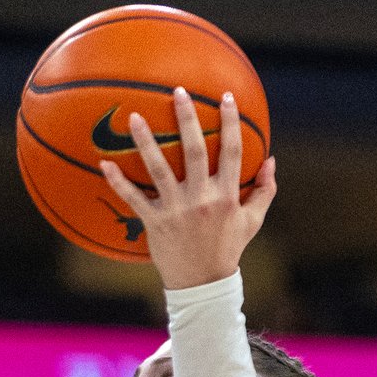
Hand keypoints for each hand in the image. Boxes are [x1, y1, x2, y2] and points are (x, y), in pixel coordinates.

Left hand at [99, 88, 276, 289]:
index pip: (232, 151)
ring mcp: (177, 210)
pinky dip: (118, 182)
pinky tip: (104, 163)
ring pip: (159, 169)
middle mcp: (202, 199)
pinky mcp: (155, 222)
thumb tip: (273, 160)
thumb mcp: (252, 221)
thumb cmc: (227, 249)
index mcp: (227, 195)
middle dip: (187, 119)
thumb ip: (264, 190)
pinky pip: (134, 198)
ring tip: (135, 117)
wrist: (202, 284)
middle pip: (195, 151)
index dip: (230, 123)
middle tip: (178, 92)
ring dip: (146, 142)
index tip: (226, 97)